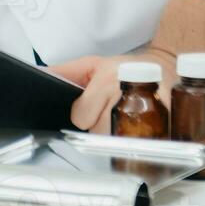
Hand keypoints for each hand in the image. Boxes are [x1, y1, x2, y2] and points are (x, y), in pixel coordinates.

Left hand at [49, 48, 175, 133]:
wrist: (162, 66)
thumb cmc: (126, 67)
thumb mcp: (93, 63)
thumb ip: (65, 71)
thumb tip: (42, 74)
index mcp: (104, 81)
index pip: (80, 116)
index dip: (83, 114)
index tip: (90, 107)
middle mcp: (122, 95)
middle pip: (97, 131)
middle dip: (99, 124)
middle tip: (109, 110)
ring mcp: (142, 109)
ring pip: (113, 138)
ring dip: (114, 131)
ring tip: (121, 116)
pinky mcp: (159, 121)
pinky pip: (136, 142)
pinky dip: (133, 137)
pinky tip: (135, 126)